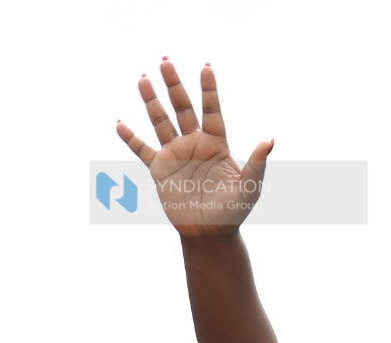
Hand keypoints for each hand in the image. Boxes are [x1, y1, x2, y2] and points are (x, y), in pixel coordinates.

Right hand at [117, 59, 272, 236]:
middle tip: (165, 61)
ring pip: (161, 122)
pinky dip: (131, 139)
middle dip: (174, 85)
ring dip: (151, 101)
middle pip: (183, 108)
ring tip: (143, 79)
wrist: (210, 234)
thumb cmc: (233, 211)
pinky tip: (120, 125)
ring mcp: (176, 155)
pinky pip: (142, 151)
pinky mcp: (160, 170)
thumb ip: (257, 162)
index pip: (212, 110)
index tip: (206, 67)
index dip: (209, 90)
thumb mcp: (249, 186)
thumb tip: (270, 141)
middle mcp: (194, 144)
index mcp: (216, 144)